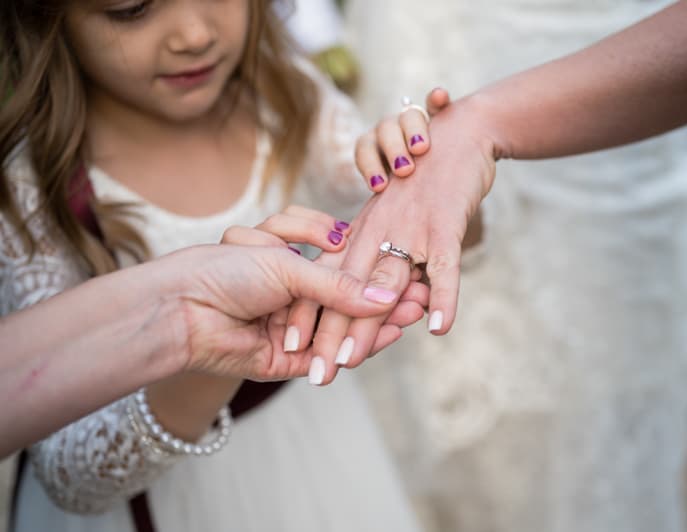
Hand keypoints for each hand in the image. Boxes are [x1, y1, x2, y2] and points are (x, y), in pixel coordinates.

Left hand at [173, 207, 428, 380]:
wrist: (181, 309)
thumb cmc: (223, 271)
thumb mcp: (286, 266)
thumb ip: (337, 285)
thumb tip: (383, 296)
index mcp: (287, 263)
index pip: (340, 266)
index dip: (372, 267)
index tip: (404, 264)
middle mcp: (289, 296)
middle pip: (346, 299)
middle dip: (382, 295)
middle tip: (418, 289)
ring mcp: (289, 329)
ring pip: (341, 328)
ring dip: (378, 320)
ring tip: (414, 310)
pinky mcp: (286, 361)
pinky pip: (328, 355)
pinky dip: (359, 346)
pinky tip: (391, 332)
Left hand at [285, 94, 495, 384]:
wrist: (458, 134)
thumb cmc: (425, 178)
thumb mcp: (391, 216)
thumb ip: (376, 251)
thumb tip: (369, 295)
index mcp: (362, 230)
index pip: (329, 280)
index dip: (312, 314)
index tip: (294, 351)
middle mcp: (377, 232)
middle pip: (347, 289)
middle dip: (329, 333)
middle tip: (316, 374)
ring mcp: (411, 229)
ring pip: (384, 284)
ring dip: (368, 325)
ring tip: (353, 361)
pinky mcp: (445, 225)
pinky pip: (445, 267)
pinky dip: (445, 296)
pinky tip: (439, 327)